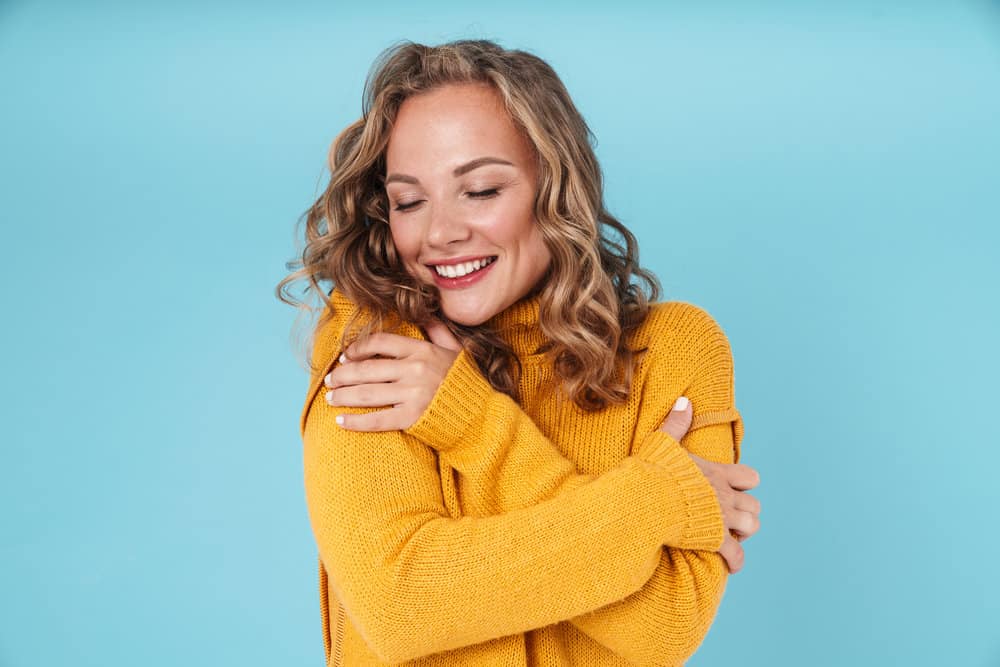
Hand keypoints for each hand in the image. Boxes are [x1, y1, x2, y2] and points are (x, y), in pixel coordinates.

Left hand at [324, 320, 462, 430]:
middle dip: (342, 375)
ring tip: (330, 398)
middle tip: (329, 381)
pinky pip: (378, 419)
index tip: (344, 357)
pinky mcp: (412, 418)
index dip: (357, 349)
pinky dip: (356, 422)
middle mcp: (414, 370)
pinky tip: (341, 422)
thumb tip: (424, 311)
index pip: (379, 343)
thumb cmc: (466, 382)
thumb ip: (437, 330)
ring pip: (367, 393)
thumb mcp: (455, 349)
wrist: (482, 415)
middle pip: (366, 369)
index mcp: (421, 350)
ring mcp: (413, 394)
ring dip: (343, 396)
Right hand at [659, 396, 760, 573]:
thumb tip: (685, 401)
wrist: (651, 498)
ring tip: (731, 536)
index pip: (750, 477)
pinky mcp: (716, 539)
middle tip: (731, 516)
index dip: (746, 484)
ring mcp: (723, 518)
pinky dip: (736, 561)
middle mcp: (726, 495)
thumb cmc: (654, 471)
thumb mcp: (664, 442)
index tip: (735, 489)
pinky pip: (736, 555)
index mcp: (717, 473)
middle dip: (746, 511)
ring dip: (744, 533)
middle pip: (754, 505)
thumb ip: (676, 424)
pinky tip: (731, 565)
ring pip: (751, 527)